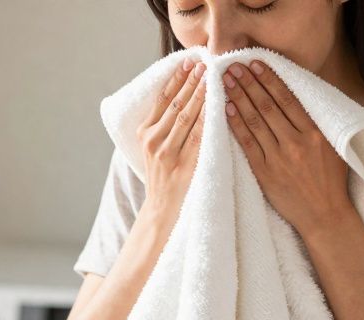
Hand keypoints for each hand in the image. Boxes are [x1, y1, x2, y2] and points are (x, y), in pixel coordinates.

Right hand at [137, 58, 206, 227]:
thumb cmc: (163, 180)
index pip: (162, 98)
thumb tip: (180, 98)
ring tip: (213, 77)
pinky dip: (208, 119)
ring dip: (200, 95)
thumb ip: (163, 127)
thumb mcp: (154, 151)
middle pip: (175, 103)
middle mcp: (153, 141)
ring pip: (187, 117)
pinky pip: (199, 137)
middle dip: (191, 82)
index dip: (176, 78)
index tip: (188, 61)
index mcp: (144, 133)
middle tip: (205, 63)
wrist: (161, 214)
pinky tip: (218, 106)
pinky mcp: (183, 166)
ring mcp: (167, 154)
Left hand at [223, 60, 350, 236]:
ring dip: (238, 98)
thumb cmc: (331, 182)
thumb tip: (297, 99)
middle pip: (268, 106)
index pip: (287, 99)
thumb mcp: (334, 148)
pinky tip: (227, 109)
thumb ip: (316, 124)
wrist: (325, 216)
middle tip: (234, 65)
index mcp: (315, 134)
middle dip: (248, 83)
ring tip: (226, 81)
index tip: (256, 63)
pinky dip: (236, 125)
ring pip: (255, 121)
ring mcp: (279, 158)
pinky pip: (247, 144)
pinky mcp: (265, 173)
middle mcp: (296, 143)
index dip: (269, 79)